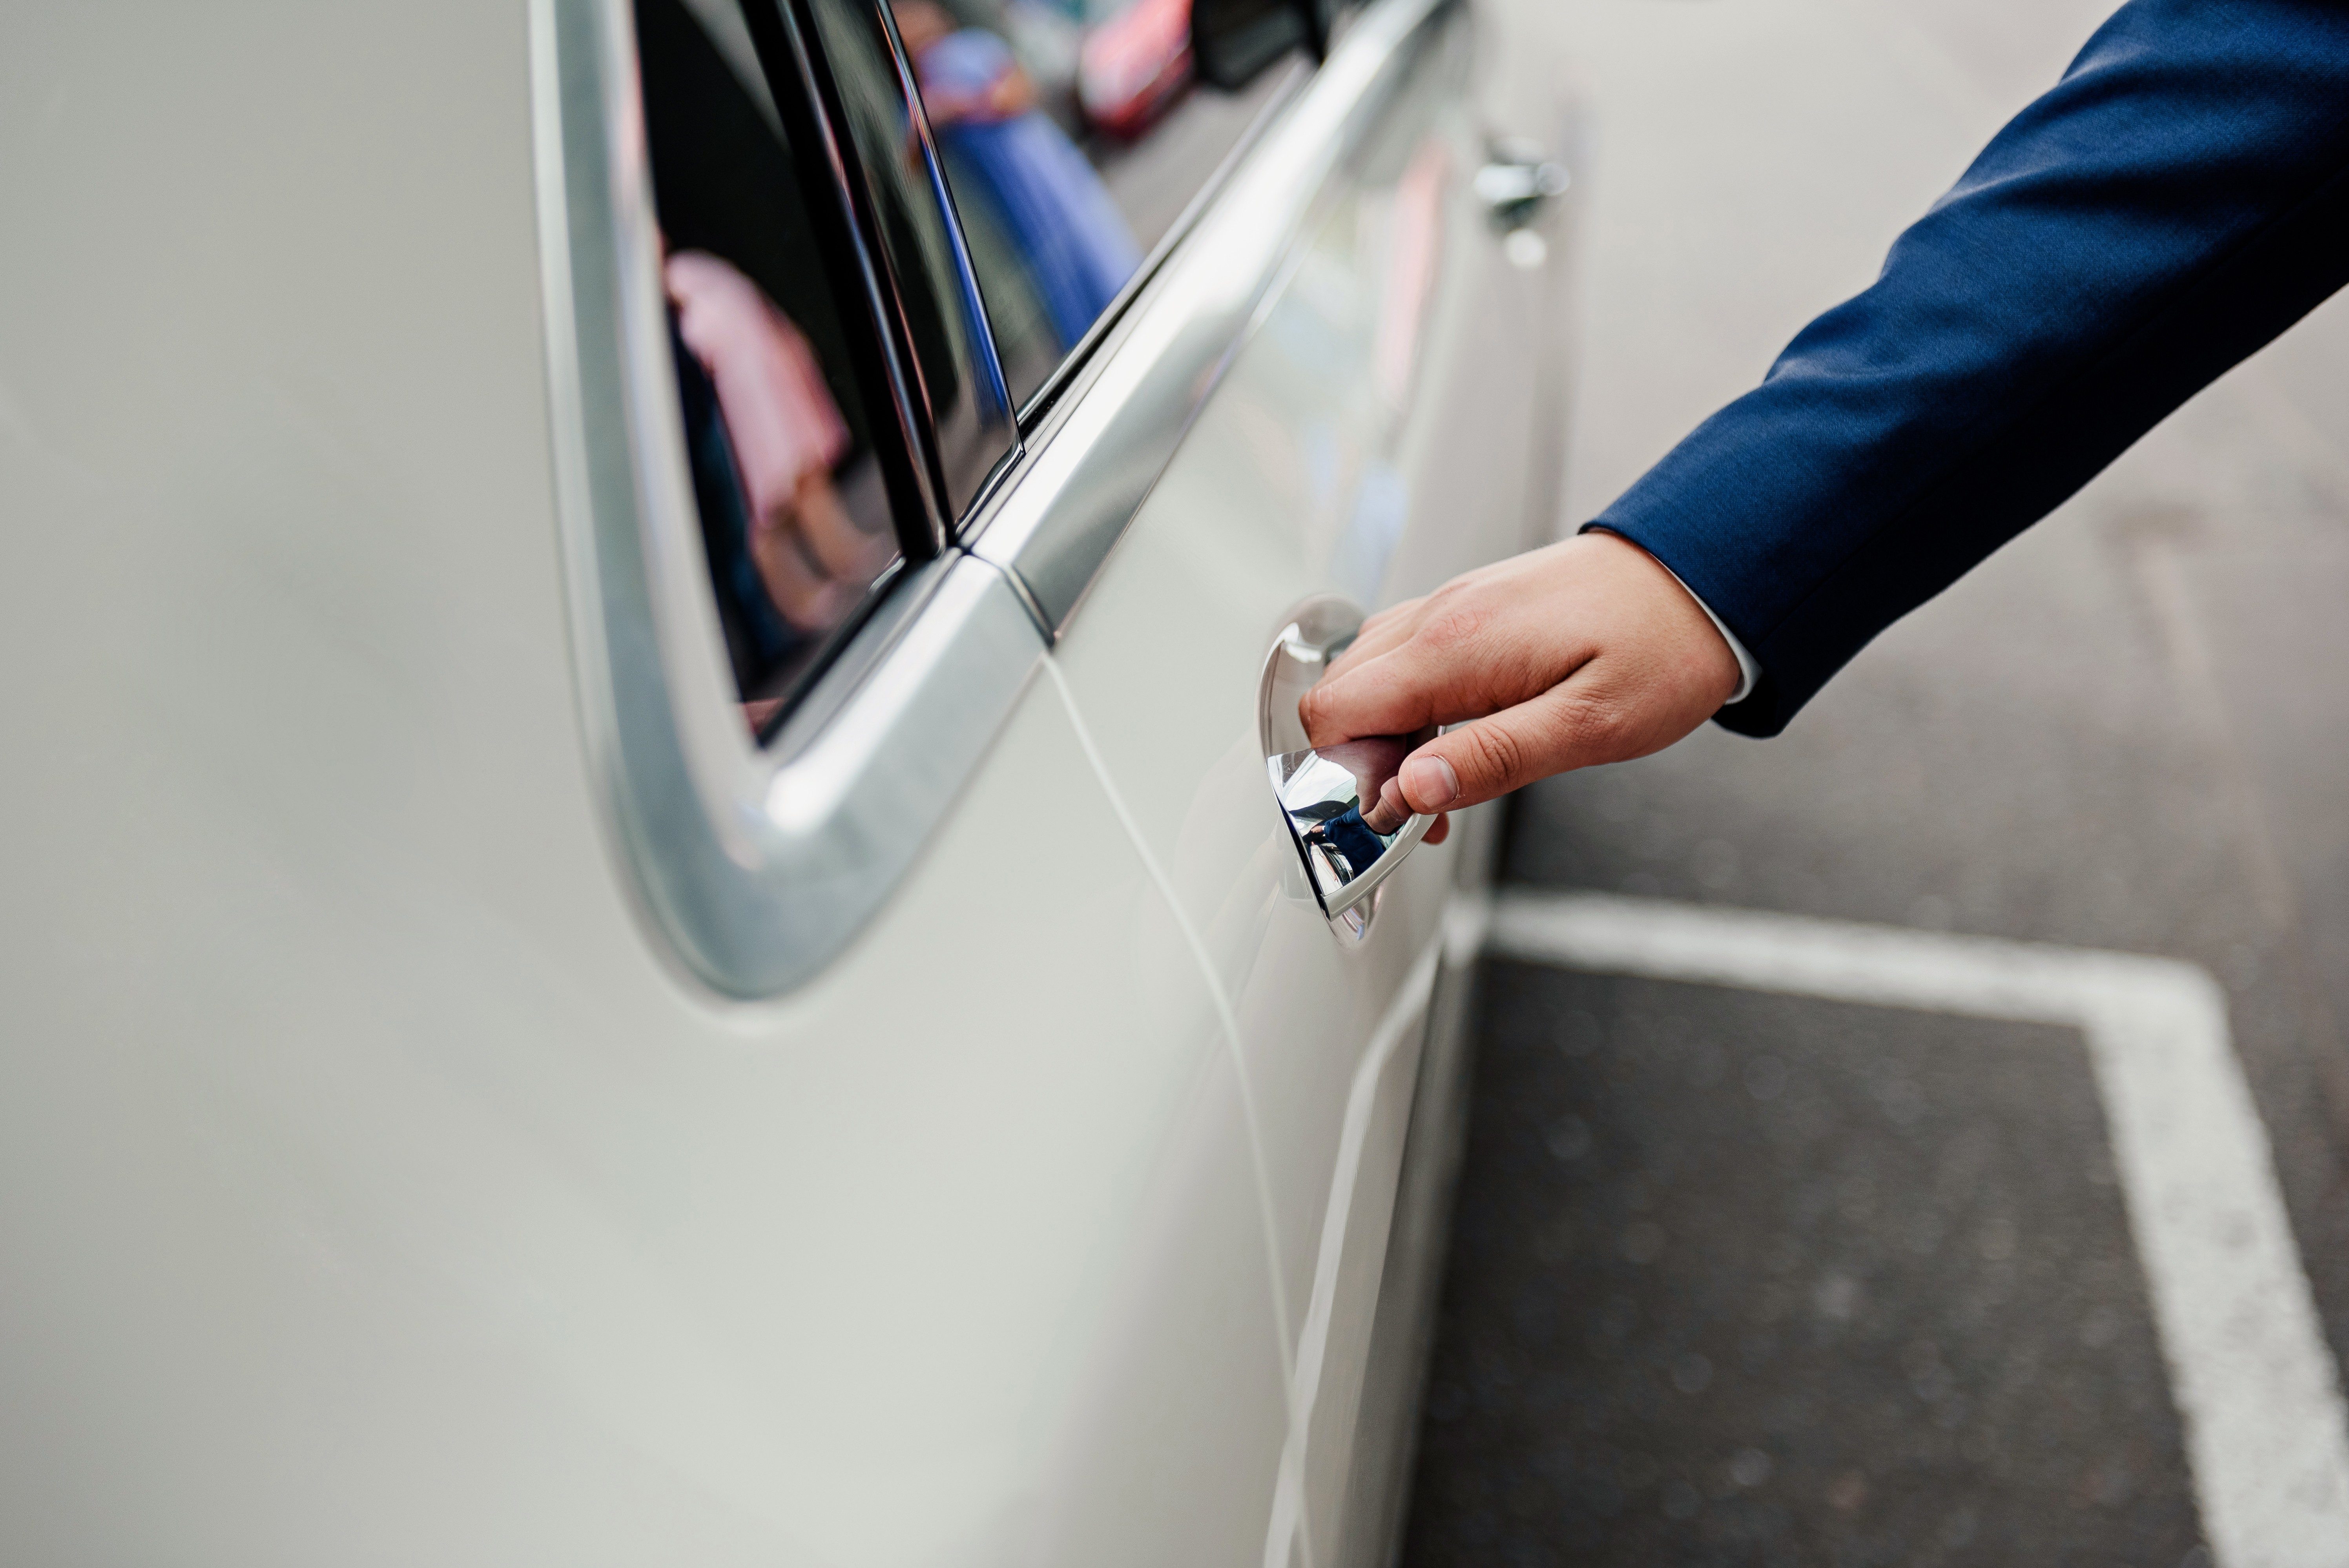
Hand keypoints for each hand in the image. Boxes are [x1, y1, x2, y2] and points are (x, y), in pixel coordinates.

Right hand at [1301, 531, 1741, 819]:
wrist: (1703, 575)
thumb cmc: (1660, 651)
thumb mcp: (1587, 726)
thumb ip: (1490, 759)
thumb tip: (1409, 791)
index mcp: (1455, 646)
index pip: (1336, 714)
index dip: (1346, 777)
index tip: (1397, 818)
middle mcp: (1437, 616)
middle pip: (1335, 697)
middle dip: (1358, 765)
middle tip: (1423, 809)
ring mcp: (1447, 606)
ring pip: (1361, 677)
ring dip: (1381, 739)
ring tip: (1443, 781)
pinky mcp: (1465, 609)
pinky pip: (1398, 659)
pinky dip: (1404, 708)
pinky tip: (1451, 740)